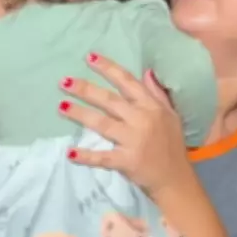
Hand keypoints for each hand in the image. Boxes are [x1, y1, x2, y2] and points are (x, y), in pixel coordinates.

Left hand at [59, 52, 196, 199]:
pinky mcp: (127, 161)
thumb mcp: (171, 115)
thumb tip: (146, 71)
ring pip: (102, 123)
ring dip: (80, 114)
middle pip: (109, 100)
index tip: (89, 58)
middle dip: (85, 89)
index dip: (108, 68)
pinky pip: (103, 157)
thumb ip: (157, 93)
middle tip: (64, 81)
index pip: (127, 82)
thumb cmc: (172, 145)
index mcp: (151, 107)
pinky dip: (86, 156)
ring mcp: (133, 140)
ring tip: (61, 106)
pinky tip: (70, 153)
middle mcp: (141, 120)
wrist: (176, 179)